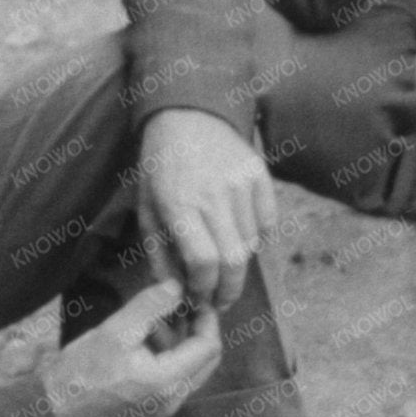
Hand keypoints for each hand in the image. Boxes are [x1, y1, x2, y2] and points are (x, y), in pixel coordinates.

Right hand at [43, 280, 221, 416]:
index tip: (197, 301)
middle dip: (198, 334)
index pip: (209, 347)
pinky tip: (142, 352)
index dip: (208, 320)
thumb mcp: (113, 331)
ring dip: (180, 351)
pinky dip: (166, 368)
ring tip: (155, 327)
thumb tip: (177, 287)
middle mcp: (172, 406)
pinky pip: (169, 392)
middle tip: (182, 310)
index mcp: (168, 383)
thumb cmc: (77, 374)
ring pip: (187, 378)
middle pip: (204, 365)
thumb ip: (149, 307)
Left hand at [135, 108, 276, 312]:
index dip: (204, 288)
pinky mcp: (261, 175)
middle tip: (221, 300)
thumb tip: (177, 295)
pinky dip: (257, 240)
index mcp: (179, 205)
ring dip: (238, 264)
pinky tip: (239, 237)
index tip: (199, 297)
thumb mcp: (147, 212)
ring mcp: (241, 184)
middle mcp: (213, 195)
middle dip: (228, 290)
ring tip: (223, 263)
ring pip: (251, 246)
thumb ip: (161, 256)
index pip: (204, 262)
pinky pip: (268, 224)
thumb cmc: (161, 170)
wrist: (187, 117)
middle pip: (234, 261)